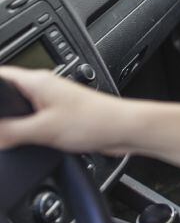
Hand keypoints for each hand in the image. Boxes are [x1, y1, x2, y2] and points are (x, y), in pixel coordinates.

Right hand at [0, 66, 133, 154]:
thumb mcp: (45, 129)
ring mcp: (54, 101)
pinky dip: (28, 130)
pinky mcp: (62, 115)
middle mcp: (44, 87)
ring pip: (22, 109)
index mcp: (37, 81)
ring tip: (8, 136)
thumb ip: (11, 132)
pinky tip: (28, 141)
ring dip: (14, 122)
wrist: (125, 130)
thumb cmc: (96, 120)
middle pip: (8, 94)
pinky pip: (36, 120)